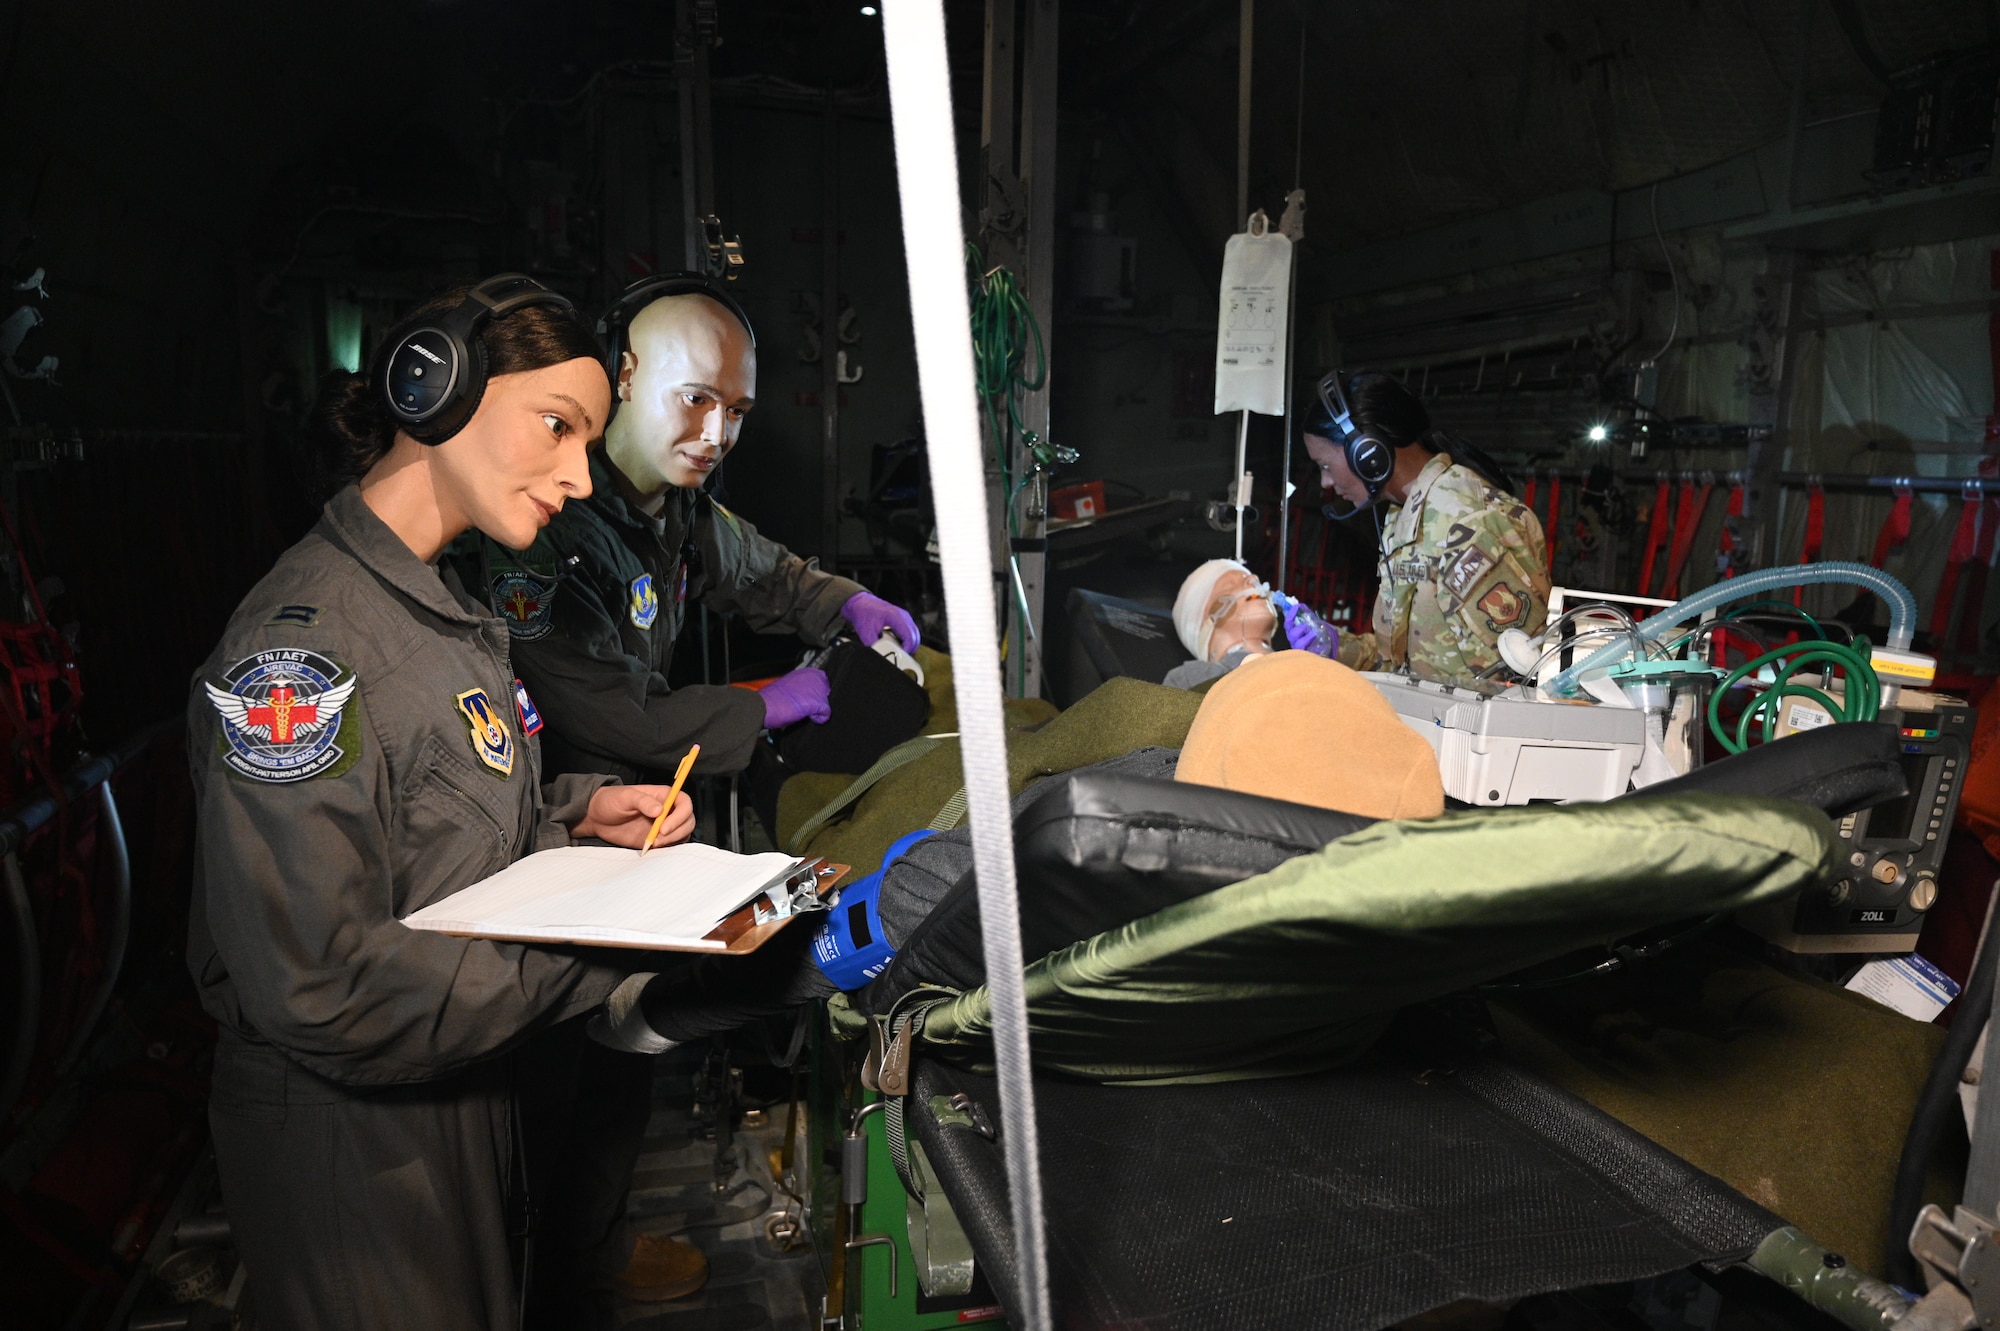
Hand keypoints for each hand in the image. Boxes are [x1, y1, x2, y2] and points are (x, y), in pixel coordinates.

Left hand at [573, 786, 692, 847]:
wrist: (597, 817)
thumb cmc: (611, 801)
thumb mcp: (625, 796)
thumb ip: (643, 801)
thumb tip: (660, 810)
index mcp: (663, 796)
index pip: (684, 803)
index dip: (680, 816)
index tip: (664, 827)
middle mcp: (667, 811)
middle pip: (688, 820)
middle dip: (677, 831)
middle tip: (658, 838)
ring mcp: (663, 826)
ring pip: (682, 834)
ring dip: (673, 841)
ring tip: (653, 843)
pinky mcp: (657, 839)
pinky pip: (671, 845)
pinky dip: (667, 849)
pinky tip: (652, 848)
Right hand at [761, 666, 831, 728]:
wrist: (765, 705)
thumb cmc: (771, 698)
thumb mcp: (786, 685)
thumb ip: (798, 686)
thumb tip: (802, 694)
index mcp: (804, 672)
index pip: (821, 679)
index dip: (817, 691)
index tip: (811, 698)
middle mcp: (812, 677)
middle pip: (825, 690)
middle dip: (819, 699)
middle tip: (808, 707)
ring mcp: (815, 689)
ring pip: (826, 701)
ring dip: (818, 709)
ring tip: (806, 713)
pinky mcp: (817, 702)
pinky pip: (826, 713)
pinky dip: (819, 718)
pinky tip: (811, 718)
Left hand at [840, 591, 920, 652]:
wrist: (860, 604)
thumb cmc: (863, 615)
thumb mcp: (866, 633)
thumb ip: (875, 646)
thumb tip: (881, 657)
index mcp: (895, 617)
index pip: (909, 636)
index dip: (907, 649)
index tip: (900, 656)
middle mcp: (902, 615)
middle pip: (915, 636)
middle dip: (910, 649)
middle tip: (901, 657)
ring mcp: (904, 616)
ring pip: (915, 634)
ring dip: (910, 645)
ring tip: (899, 652)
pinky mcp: (903, 619)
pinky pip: (911, 631)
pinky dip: (908, 640)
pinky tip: (898, 645)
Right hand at [1274, 592, 1339, 657]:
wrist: (1334, 649)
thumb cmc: (1323, 636)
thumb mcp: (1316, 624)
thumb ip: (1309, 616)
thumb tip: (1300, 606)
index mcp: (1295, 633)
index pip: (1288, 623)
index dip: (1291, 615)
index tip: (1296, 607)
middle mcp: (1296, 642)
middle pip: (1292, 634)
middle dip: (1301, 628)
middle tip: (1310, 627)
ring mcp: (1302, 650)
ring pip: (1300, 643)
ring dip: (1309, 637)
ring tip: (1317, 634)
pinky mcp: (1309, 657)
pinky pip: (1310, 651)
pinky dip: (1316, 645)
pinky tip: (1322, 643)